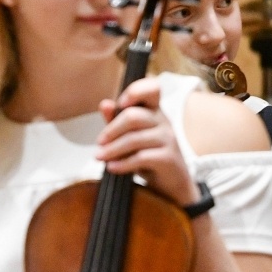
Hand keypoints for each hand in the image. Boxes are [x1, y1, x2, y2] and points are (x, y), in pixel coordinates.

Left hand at [95, 76, 198, 206]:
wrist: (171, 183)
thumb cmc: (148, 155)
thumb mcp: (130, 137)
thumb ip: (116, 121)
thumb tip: (104, 103)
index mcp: (154, 111)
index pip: (152, 89)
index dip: (136, 90)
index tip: (120, 103)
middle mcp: (163, 121)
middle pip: (133, 117)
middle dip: (111, 130)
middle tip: (99, 142)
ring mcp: (168, 139)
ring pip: (134, 139)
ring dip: (112, 149)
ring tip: (100, 157)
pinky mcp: (168, 158)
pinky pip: (141, 157)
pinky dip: (122, 163)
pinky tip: (112, 167)